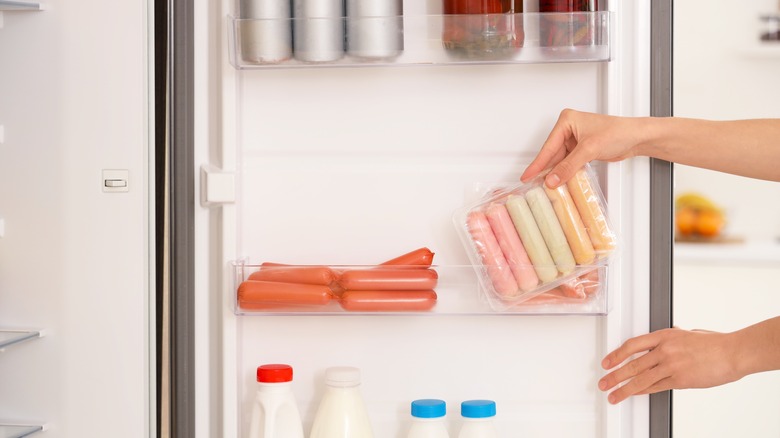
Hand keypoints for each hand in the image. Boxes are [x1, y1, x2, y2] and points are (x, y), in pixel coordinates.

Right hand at [521, 109, 647, 187]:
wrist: (636, 137)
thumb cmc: (618, 132)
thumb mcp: (589, 149)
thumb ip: (569, 166)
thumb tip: (553, 179)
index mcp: (567, 120)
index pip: (548, 146)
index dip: (538, 163)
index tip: (527, 175)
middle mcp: (569, 128)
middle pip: (553, 153)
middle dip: (546, 169)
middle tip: (534, 183)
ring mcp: (575, 139)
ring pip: (560, 160)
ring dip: (557, 172)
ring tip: (547, 185)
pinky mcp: (582, 149)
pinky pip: (569, 162)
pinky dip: (566, 172)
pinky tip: (561, 180)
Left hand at [598, 327, 741, 403]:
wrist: (732, 353)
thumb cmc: (713, 343)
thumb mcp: (687, 334)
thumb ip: (671, 338)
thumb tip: (662, 340)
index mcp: (664, 335)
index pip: (632, 345)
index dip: (616, 355)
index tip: (606, 362)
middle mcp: (665, 350)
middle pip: (632, 365)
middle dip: (614, 375)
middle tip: (603, 382)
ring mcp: (671, 366)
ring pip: (641, 379)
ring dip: (624, 389)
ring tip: (613, 394)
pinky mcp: (680, 380)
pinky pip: (656, 387)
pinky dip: (642, 391)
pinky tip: (633, 394)